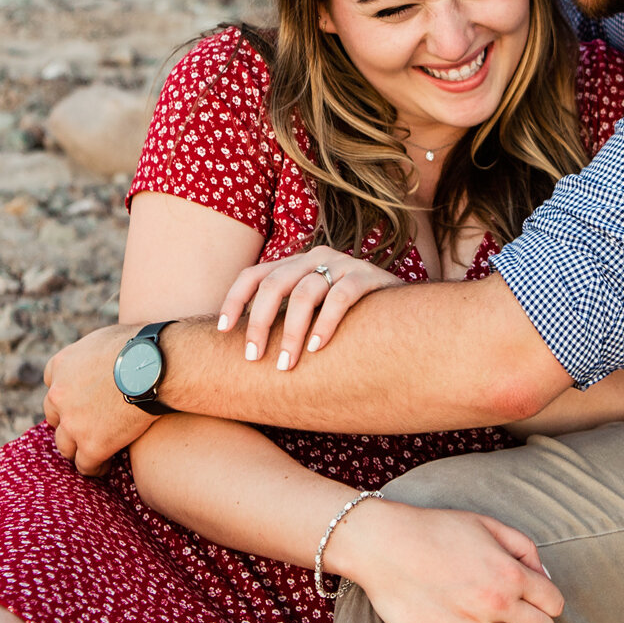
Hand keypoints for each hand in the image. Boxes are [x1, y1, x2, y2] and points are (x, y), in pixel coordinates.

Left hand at [43, 323, 156, 474]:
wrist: (155, 366)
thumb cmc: (141, 347)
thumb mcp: (105, 339)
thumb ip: (93, 354)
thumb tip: (105, 357)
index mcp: (61, 364)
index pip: (52, 382)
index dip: (68, 394)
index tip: (80, 399)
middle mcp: (59, 394)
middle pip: (54, 416)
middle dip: (68, 421)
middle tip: (87, 426)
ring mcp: (73, 422)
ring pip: (65, 445)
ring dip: (77, 447)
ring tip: (93, 452)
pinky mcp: (92, 444)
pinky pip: (85, 465)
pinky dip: (94, 467)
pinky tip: (105, 465)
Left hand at [217, 247, 400, 370]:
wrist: (401, 310)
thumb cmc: (346, 317)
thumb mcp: (311, 310)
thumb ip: (284, 316)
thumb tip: (243, 349)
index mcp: (295, 263)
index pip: (253, 275)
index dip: (234, 300)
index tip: (222, 330)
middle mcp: (315, 257)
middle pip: (274, 285)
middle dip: (259, 324)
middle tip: (254, 359)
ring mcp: (342, 264)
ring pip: (305, 293)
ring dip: (291, 332)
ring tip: (286, 365)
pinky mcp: (366, 275)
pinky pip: (340, 297)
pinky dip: (325, 323)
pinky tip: (317, 348)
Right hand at [327, 498, 562, 622]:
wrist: (385, 545)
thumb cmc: (435, 530)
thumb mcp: (486, 524)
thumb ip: (523, 547)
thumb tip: (544, 576)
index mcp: (510, 572)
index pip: (554, 603)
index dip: (548, 602)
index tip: (537, 601)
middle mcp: (498, 602)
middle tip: (525, 619)